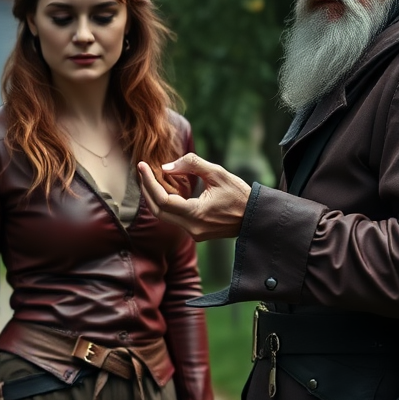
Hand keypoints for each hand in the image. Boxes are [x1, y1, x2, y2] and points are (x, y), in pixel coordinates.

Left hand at [137, 153, 251, 240]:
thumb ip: (191, 165)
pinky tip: (166, 189)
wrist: (256, 217)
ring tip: (150, 177)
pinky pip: (174, 218)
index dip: (149, 182)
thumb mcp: (218, 173)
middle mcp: (192, 228)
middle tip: (142, 171)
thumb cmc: (239, 194)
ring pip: (164, 216)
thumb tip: (166, 167)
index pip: (162, 200)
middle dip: (147, 190)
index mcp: (197, 214)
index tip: (142, 166)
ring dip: (154, 197)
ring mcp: (194, 233)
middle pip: (157, 211)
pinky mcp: (196, 233)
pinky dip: (166, 204)